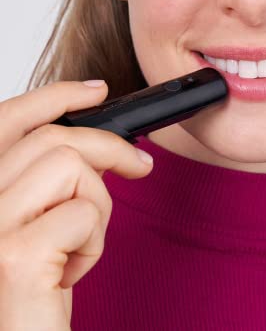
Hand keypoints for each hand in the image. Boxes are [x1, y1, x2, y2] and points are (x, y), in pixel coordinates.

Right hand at [0, 80, 152, 330]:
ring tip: (81, 242)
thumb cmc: (31, 290)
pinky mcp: (16, 257)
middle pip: (55, 140)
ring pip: (73, 167)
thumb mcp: (37, 222)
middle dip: (110, 148)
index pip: (8, 120)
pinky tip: (71, 271)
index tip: (97, 89)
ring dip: (97, 205)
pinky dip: (94, 241)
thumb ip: (52, 181)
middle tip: (139, 165)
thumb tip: (96, 144)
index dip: (55, 96)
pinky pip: (84, 213)